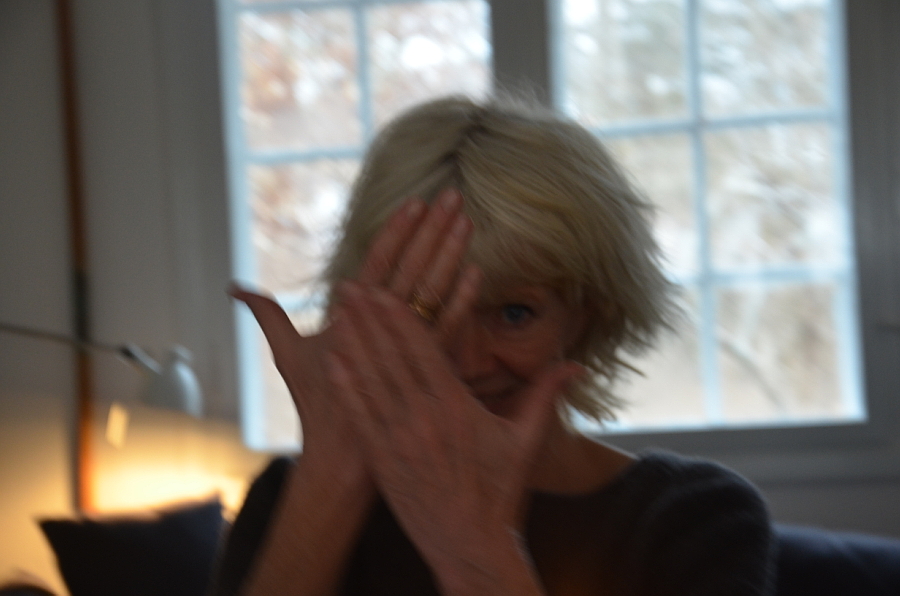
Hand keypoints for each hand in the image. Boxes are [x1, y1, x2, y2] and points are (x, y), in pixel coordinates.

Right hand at [230, 189, 475, 471]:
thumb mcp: (287, 355)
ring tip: (465, 220)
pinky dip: (461, 300)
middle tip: (452, 195)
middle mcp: (377, 328)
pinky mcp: (424, 370)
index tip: (416, 202)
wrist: (344, 458)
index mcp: (348, 317)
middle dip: (430, 231)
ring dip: (448, 254)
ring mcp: (403, 348)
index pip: (376, 264)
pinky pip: (446, 330)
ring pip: (430, 292)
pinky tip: (477, 272)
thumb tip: (234, 287)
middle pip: (408, 269)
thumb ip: (266, 315)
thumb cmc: (317, 403)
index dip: (397, 232)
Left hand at [326, 283, 581, 591]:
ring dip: (353, 344)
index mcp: (457, 407)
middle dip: (369, 319)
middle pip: (392, 358)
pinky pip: (361, 416)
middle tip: (350, 286)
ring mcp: (399, 439)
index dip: (401, 319)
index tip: (385, 290)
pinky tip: (332, 363)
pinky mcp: (383, 460)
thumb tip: (577, 364)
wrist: (470, 543)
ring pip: (371, 381)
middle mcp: (424, 418)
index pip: (425, 351)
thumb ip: (545, 395)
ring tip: (337, 313)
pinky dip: (346, 387)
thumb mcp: (525, 440)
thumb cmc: (500, 490)